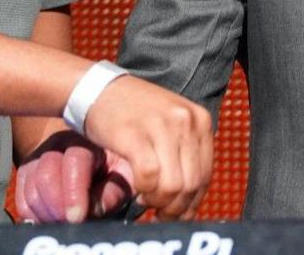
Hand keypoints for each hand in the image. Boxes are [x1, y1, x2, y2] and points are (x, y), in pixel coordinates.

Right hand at [15, 130, 133, 223]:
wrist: (98, 159)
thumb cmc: (115, 169)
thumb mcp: (124, 176)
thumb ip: (114, 191)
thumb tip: (94, 209)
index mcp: (87, 140)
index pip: (74, 161)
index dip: (74, 192)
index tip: (77, 217)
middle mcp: (58, 144)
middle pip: (45, 174)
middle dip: (56, 205)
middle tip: (69, 222)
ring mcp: (39, 156)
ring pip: (31, 188)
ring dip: (46, 213)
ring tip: (63, 222)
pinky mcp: (27, 172)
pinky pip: (22, 198)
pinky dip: (34, 214)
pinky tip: (51, 219)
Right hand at [83, 75, 212, 220]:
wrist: (97, 89)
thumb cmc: (133, 113)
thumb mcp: (170, 124)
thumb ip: (185, 154)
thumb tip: (191, 203)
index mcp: (200, 119)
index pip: (206, 174)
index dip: (193, 202)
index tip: (178, 213)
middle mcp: (186, 120)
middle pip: (192, 183)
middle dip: (176, 208)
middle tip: (161, 213)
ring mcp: (161, 126)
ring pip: (173, 185)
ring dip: (160, 202)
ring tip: (147, 200)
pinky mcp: (135, 134)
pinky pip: (148, 177)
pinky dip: (144, 190)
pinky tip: (138, 191)